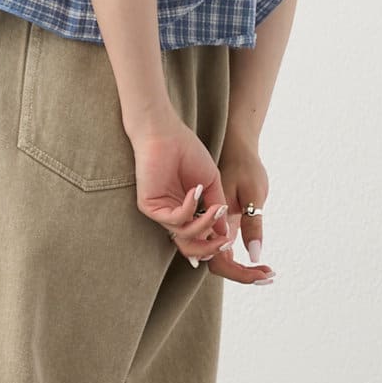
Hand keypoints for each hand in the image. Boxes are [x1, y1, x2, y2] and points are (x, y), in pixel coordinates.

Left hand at [130, 111, 276, 283]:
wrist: (167, 133)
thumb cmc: (189, 152)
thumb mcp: (212, 185)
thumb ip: (218, 210)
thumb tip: (225, 236)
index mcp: (188, 213)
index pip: (201, 241)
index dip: (217, 247)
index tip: (232, 242)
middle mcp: (174, 217)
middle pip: (191, 249)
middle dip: (211, 249)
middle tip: (225, 242)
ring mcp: (161, 213)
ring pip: (184, 237)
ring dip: (204, 225)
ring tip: (216, 207)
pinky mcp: (149, 207)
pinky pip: (174, 221)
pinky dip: (190, 209)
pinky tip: (197, 191)